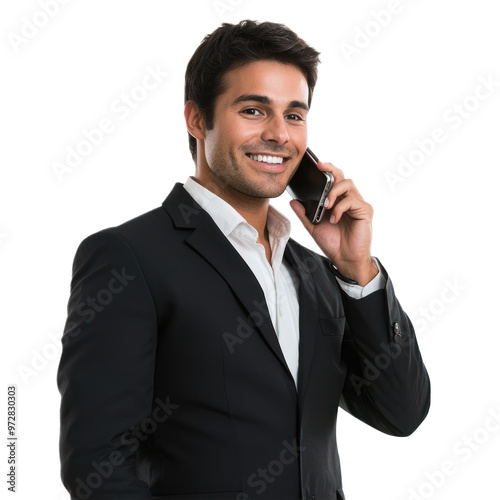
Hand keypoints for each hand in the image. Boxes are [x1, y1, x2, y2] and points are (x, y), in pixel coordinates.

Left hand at [289, 160, 377, 285]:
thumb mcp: (313, 227)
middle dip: (331, 169)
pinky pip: (352, 201)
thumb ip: (304, 214)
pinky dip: (340, 208)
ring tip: (326, 205)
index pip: (333, 179)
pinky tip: (334, 218)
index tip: (316, 164)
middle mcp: (349, 199)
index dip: (326, 170)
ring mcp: (358, 204)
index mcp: (337, 201)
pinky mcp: (365, 211)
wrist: (345, 259)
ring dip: (334, 191)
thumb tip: (293, 201)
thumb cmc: (333, 243)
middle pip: (342, 176)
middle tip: (320, 167)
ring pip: (348, 184)